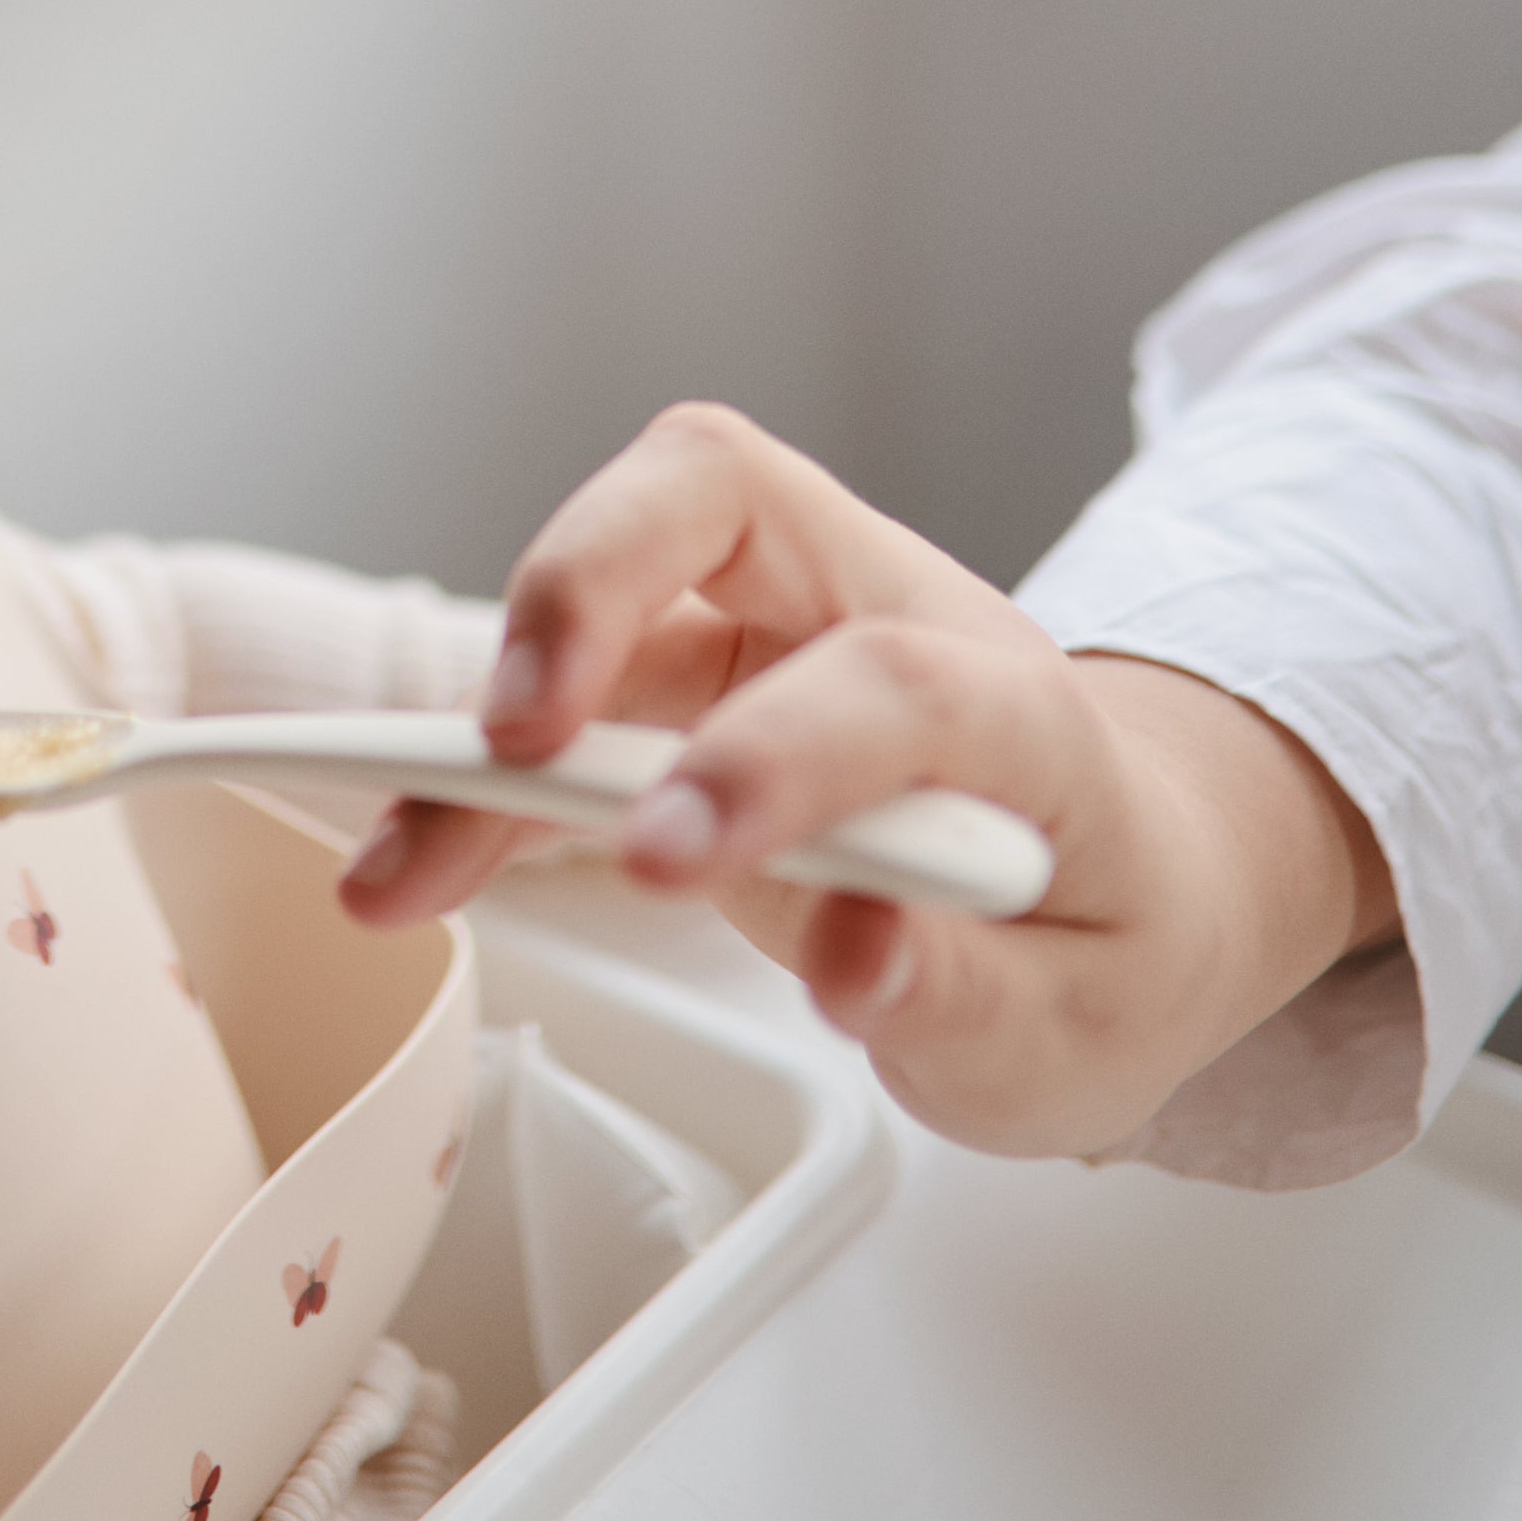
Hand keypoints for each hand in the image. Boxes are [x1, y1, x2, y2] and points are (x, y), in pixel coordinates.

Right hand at [336, 405, 1396, 1159]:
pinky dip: (472, 771)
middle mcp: (875, 616)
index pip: (895, 674)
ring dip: (482, 710)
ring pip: (600, 583)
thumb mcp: (1077, 1030)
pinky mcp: (680, 691)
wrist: (1122, 884)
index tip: (666, 861)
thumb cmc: (1099, 940)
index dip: (774, 749)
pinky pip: (555, 695)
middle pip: (711, 490)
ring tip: (400, 861)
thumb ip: (971, 998)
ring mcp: (765, 636)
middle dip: (585, 585)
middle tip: (510, 737)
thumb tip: (861, 962)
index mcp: (1017, 704)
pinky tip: (411, 856)